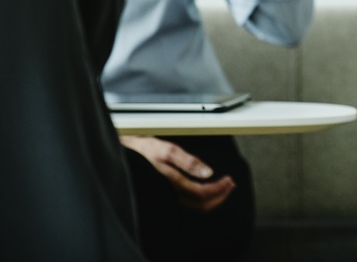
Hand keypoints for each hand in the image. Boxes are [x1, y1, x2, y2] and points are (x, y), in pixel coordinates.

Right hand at [120, 135, 235, 212]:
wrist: (126, 155)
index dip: (218, 189)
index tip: (228, 180)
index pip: (202, 193)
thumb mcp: (168, 150)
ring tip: (224, 187)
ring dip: (213, 198)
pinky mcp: (168, 195)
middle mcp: (171, 194)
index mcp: (173, 183)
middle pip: (201, 205)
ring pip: (195, 206)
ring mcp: (169, 196)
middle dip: (220, 196)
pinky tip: (208, 189)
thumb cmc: (144, 151)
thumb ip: (189, 162)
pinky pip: (189, 203)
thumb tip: (208, 172)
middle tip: (231, 185)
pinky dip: (203, 198)